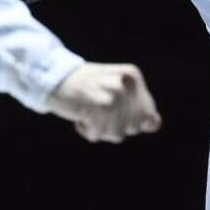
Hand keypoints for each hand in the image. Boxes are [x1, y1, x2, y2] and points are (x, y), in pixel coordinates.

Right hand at [45, 63, 161, 143]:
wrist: (55, 78)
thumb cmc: (87, 89)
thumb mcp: (116, 94)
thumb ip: (138, 110)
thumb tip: (155, 123)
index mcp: (132, 76)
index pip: (147, 116)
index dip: (130, 121)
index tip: (111, 108)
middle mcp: (125, 82)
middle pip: (133, 127)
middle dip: (115, 126)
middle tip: (97, 110)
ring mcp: (112, 92)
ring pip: (118, 134)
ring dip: (101, 130)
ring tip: (88, 113)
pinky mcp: (97, 103)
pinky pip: (100, 134)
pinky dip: (88, 131)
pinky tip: (80, 117)